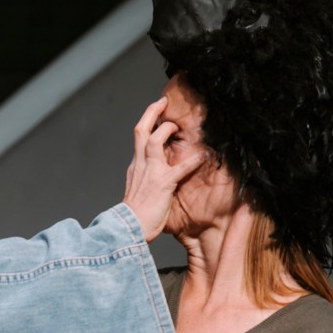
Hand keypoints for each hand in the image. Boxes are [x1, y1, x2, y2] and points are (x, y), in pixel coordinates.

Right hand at [123, 97, 205, 241]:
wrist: (127, 229)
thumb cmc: (133, 216)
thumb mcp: (137, 192)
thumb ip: (144, 180)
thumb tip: (151, 178)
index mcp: (135, 167)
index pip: (139, 139)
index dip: (147, 123)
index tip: (155, 114)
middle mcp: (140, 165)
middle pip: (141, 131)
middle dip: (151, 113)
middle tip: (162, 103)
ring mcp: (150, 172)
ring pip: (154, 140)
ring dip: (167, 130)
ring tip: (176, 126)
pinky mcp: (162, 183)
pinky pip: (180, 168)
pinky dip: (193, 161)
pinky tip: (204, 156)